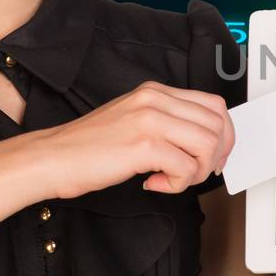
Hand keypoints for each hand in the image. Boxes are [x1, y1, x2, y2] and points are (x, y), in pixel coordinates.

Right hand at [26, 81, 234, 199]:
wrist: (52, 158)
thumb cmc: (89, 147)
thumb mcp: (133, 121)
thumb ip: (167, 124)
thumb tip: (204, 142)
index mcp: (155, 92)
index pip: (214, 105)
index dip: (224, 135)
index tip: (215, 156)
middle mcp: (155, 99)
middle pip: (217, 125)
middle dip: (216, 156)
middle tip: (196, 173)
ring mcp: (149, 120)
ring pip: (208, 145)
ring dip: (197, 171)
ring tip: (173, 179)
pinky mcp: (143, 145)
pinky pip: (186, 168)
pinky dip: (177, 184)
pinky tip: (154, 183)